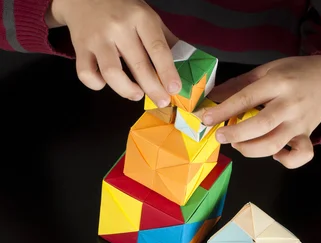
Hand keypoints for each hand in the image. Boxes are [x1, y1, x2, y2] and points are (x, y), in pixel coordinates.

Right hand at [46, 0, 180, 104]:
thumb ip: (164, 39)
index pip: (157, 48)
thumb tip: (186, 64)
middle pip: (138, 65)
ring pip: (112, 74)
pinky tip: (106, 83)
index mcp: (140, 17)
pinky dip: (97, 85)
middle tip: (161, 101)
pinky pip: (87, 74)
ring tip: (136, 94)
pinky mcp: (81, 48)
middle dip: (153, 88)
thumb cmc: (121, 9)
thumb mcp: (146, 16)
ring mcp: (98, 38)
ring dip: (127, 90)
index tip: (174, 89)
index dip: (167, 72)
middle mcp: (118, 27)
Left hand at [203, 56, 320, 167]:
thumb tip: (211, 98)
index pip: (246, 99)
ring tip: (239, 145)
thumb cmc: (294, 74)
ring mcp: (299, 123)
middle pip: (260, 125)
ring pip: (274, 144)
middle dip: (235, 134)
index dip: (223, 111)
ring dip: (251, 150)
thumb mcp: (266, 70)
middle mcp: (289, 104)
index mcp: (277, 82)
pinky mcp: (307, 135)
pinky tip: (273, 155)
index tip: (205, 118)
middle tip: (221, 136)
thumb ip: (238, 85)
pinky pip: (299, 155)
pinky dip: (285, 161)